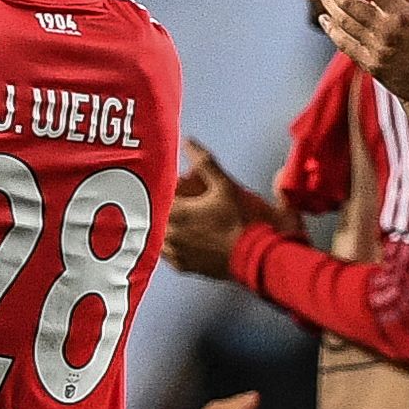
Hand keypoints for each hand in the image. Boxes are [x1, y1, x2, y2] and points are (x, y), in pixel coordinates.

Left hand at [162, 140, 275, 278]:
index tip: (169, 180)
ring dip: (164, 223)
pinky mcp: (183, 267)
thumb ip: (204, 161)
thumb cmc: (240, 221)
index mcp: (175, 213)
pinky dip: (171, 241)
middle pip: (153, 215)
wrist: (254, 257)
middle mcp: (168, 235)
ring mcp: (175, 254)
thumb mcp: (224, 185)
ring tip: (179, 215)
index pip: (155, 194)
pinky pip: (167, 252)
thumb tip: (188, 141)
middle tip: (177, 196)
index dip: (161, 184)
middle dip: (163, 203)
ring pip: (158, 234)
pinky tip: (182, 235)